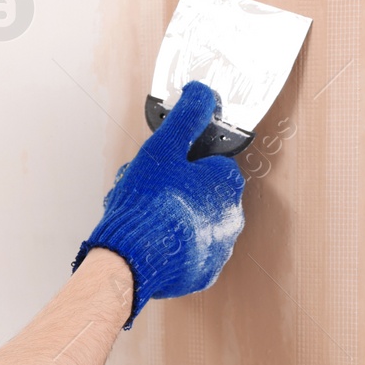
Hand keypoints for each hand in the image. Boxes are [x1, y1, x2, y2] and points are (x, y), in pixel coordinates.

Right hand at [73, 80, 245, 326]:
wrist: (133, 258)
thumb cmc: (148, 202)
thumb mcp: (163, 147)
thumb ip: (186, 116)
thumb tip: (202, 92)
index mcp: (227, 184)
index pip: (208, 164)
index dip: (181, 164)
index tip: (161, 170)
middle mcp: (231, 217)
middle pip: (201, 194)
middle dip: (176, 192)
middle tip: (147, 195)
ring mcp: (218, 248)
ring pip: (194, 224)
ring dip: (174, 220)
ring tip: (144, 220)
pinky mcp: (202, 272)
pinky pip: (188, 253)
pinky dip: (172, 247)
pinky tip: (151, 242)